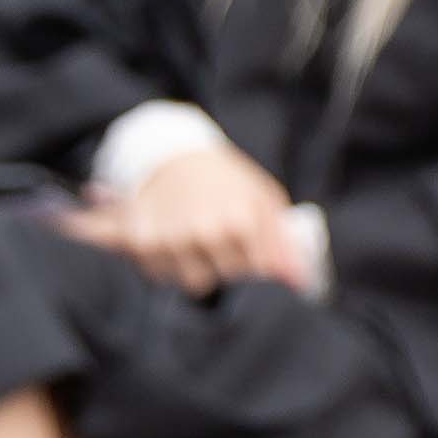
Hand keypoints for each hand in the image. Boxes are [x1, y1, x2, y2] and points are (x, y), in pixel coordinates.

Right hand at [61, 138, 303, 294]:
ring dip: (194, 269)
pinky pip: (158, 275)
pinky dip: (164, 264)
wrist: (174, 154)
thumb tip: (299, 282)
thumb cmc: (228, 180)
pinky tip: (171, 242)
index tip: (251, 255)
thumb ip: (284, 242)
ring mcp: (170, 239)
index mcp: (241, 222)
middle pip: (223, 283)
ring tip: (196, 242)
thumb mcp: (264, 199)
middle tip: (221, 245)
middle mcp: (204, 233)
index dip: (256, 268)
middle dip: (225, 269)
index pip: (257, 275)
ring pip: (190, 283)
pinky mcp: (139, 242)